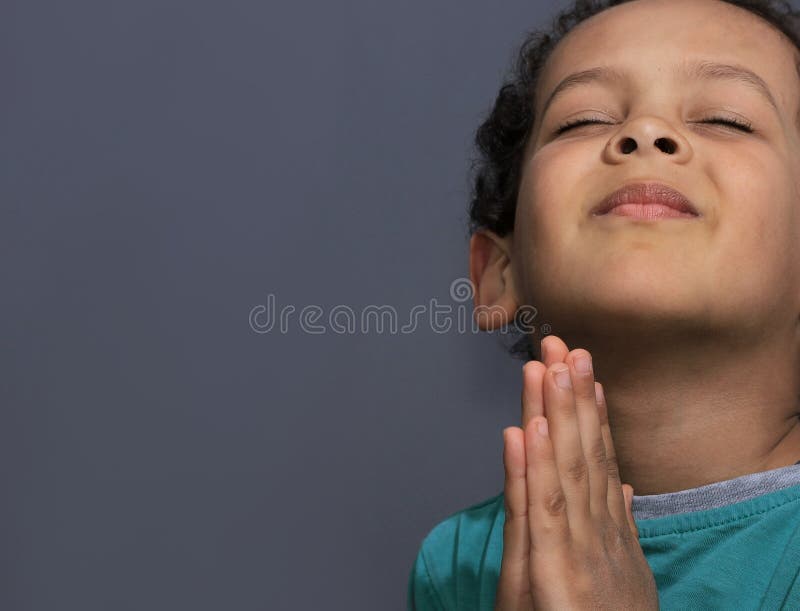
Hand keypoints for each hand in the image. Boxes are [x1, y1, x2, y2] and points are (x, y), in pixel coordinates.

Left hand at [495, 336, 658, 609]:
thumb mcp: (613, 572)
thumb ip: (614, 525)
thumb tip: (620, 484)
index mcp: (607, 529)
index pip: (598, 460)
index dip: (590, 412)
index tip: (583, 369)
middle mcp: (596, 532)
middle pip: (581, 454)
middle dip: (572, 397)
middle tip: (563, 343)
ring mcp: (576, 551)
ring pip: (560, 471)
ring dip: (552, 416)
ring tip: (545, 367)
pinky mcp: (553, 574)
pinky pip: (538, 514)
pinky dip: (529, 469)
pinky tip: (520, 430)